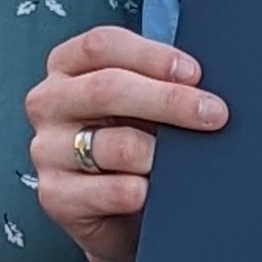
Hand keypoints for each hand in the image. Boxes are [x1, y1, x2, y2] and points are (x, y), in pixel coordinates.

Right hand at [26, 25, 226, 261]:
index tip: (194, 73)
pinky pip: (115, 191)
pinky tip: (159, 193)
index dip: (152, 56)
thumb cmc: (134, 145)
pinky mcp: (55, 196)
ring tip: (185, 164)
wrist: (118, 216)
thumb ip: (157, 84)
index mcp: (67, 67)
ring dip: (162, 155)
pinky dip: (147, 192)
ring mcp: (47, 150)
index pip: (101, 46)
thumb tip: (204, 85)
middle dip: (170, 100)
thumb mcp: (140, 105)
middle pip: (107, 89)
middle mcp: (49, 103)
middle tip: (214, 114)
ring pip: (117, 145)